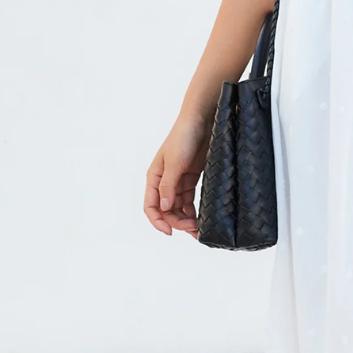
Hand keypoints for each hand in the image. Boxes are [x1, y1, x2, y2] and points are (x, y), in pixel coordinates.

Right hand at [145, 113, 212, 235]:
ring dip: (186, 220)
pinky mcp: (192, 179)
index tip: (170, 232)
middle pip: (166, 210)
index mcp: (155, 178)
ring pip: (179, 208)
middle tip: (193, 229)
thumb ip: (169, 186)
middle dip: (177, 222)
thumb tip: (165, 207)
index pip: (151, 206)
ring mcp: (178, 181)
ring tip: (198, 229)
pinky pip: (189, 200)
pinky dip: (193, 211)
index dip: (158, 221)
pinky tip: (201, 218)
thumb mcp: (175, 162)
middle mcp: (165, 182)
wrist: (202, 120)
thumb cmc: (183, 137)